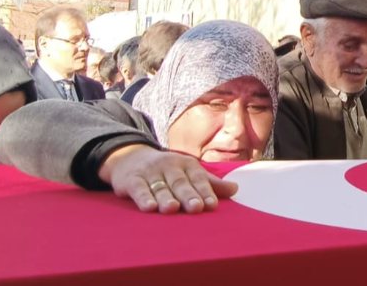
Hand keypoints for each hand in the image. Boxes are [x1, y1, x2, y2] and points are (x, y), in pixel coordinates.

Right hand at [99, 144, 237, 213]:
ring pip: (160, 187)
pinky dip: (144, 197)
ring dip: (166, 197)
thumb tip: (236, 189)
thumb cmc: (166, 171)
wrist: (130, 158)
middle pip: (180, 183)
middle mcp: (169, 166)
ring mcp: (150, 172)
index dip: (205, 191)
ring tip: (172, 208)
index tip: (211, 205)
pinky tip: (149, 207)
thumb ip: (209, 183)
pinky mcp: (132, 180)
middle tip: (195, 207)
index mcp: (186, 164)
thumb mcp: (188, 172)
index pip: (197, 178)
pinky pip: (139, 189)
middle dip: (188, 195)